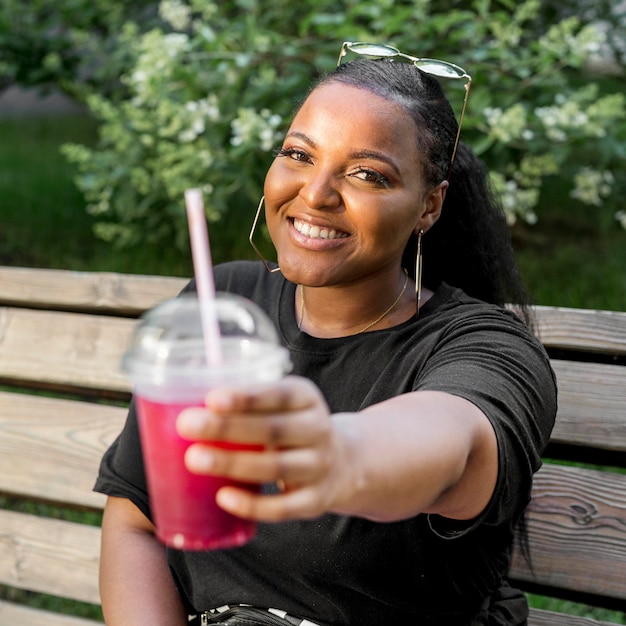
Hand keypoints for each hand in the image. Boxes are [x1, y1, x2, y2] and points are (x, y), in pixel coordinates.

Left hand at [176, 376, 342, 521]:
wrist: (341, 463)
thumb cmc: (290, 426)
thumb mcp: (281, 405)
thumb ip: (246, 403)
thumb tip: (184, 404)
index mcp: (307, 398)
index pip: (279, 395)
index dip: (246, 398)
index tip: (212, 399)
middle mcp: (319, 429)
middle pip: (274, 429)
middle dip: (228, 428)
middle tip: (187, 425)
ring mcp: (319, 466)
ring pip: (276, 467)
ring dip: (233, 463)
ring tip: (194, 459)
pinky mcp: (315, 501)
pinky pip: (283, 507)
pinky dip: (252, 504)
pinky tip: (223, 497)